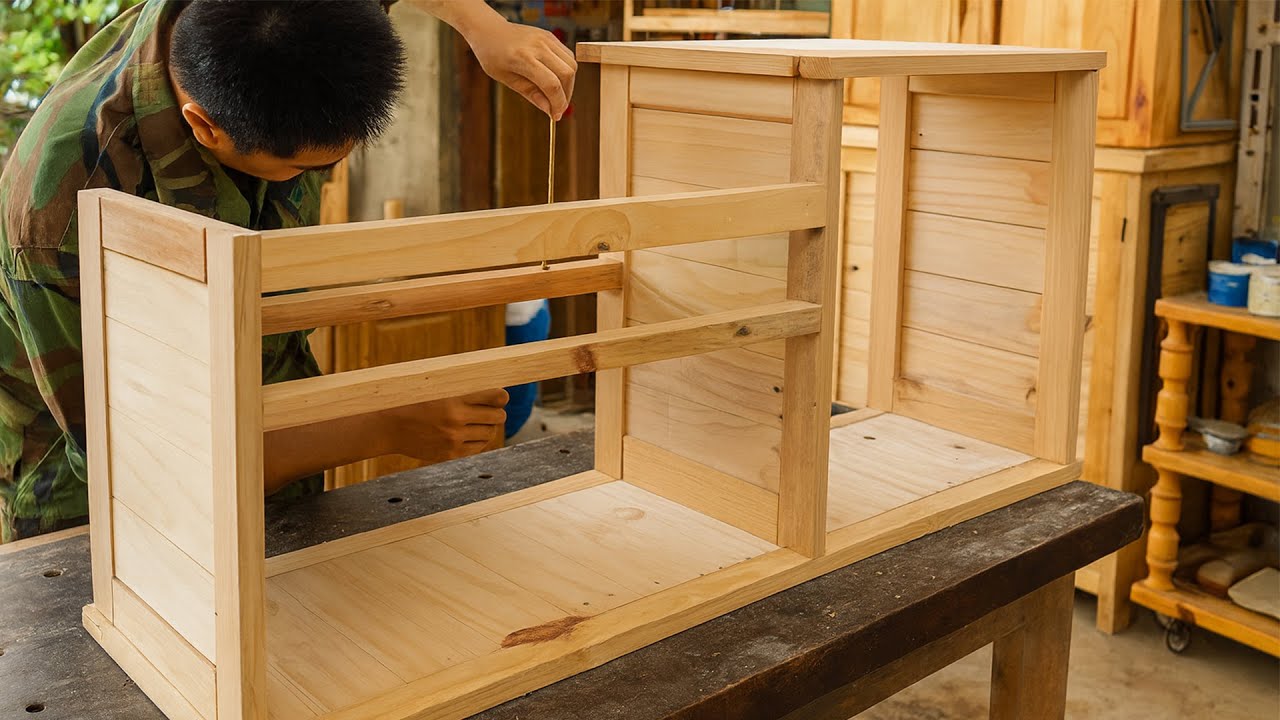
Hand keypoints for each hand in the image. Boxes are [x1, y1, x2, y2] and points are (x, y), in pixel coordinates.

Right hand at [384, 389, 508, 462]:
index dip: (501, 397)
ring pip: (489, 433)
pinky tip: (470, 434)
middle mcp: (456, 419)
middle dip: (497, 413)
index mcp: (453, 398)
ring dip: (488, 428)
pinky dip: (478, 441)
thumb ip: (461, 389)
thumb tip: (493, 391)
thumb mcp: (435, 388)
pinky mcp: (450, 454)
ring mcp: (454, 439)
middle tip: (491, 411)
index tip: (499, 397)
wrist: (388, 427)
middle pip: (498, 417)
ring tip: (478, 423)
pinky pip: (477, 448)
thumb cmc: (413, 402)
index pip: (496, 397)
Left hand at [469, 20, 576, 119]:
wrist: (488, 29)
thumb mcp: (506, 79)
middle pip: (566, 74)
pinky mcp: (550, 36)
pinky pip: (568, 56)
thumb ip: (530, 93)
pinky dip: (566, 71)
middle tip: (558, 107)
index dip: (557, 103)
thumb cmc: (492, 55)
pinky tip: (556, 79)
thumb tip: (549, 110)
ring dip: (569, 83)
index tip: (555, 116)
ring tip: (557, 94)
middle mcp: (538, 46)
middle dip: (566, 95)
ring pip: (572, 65)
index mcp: (523, 58)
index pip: (551, 84)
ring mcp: (546, 39)